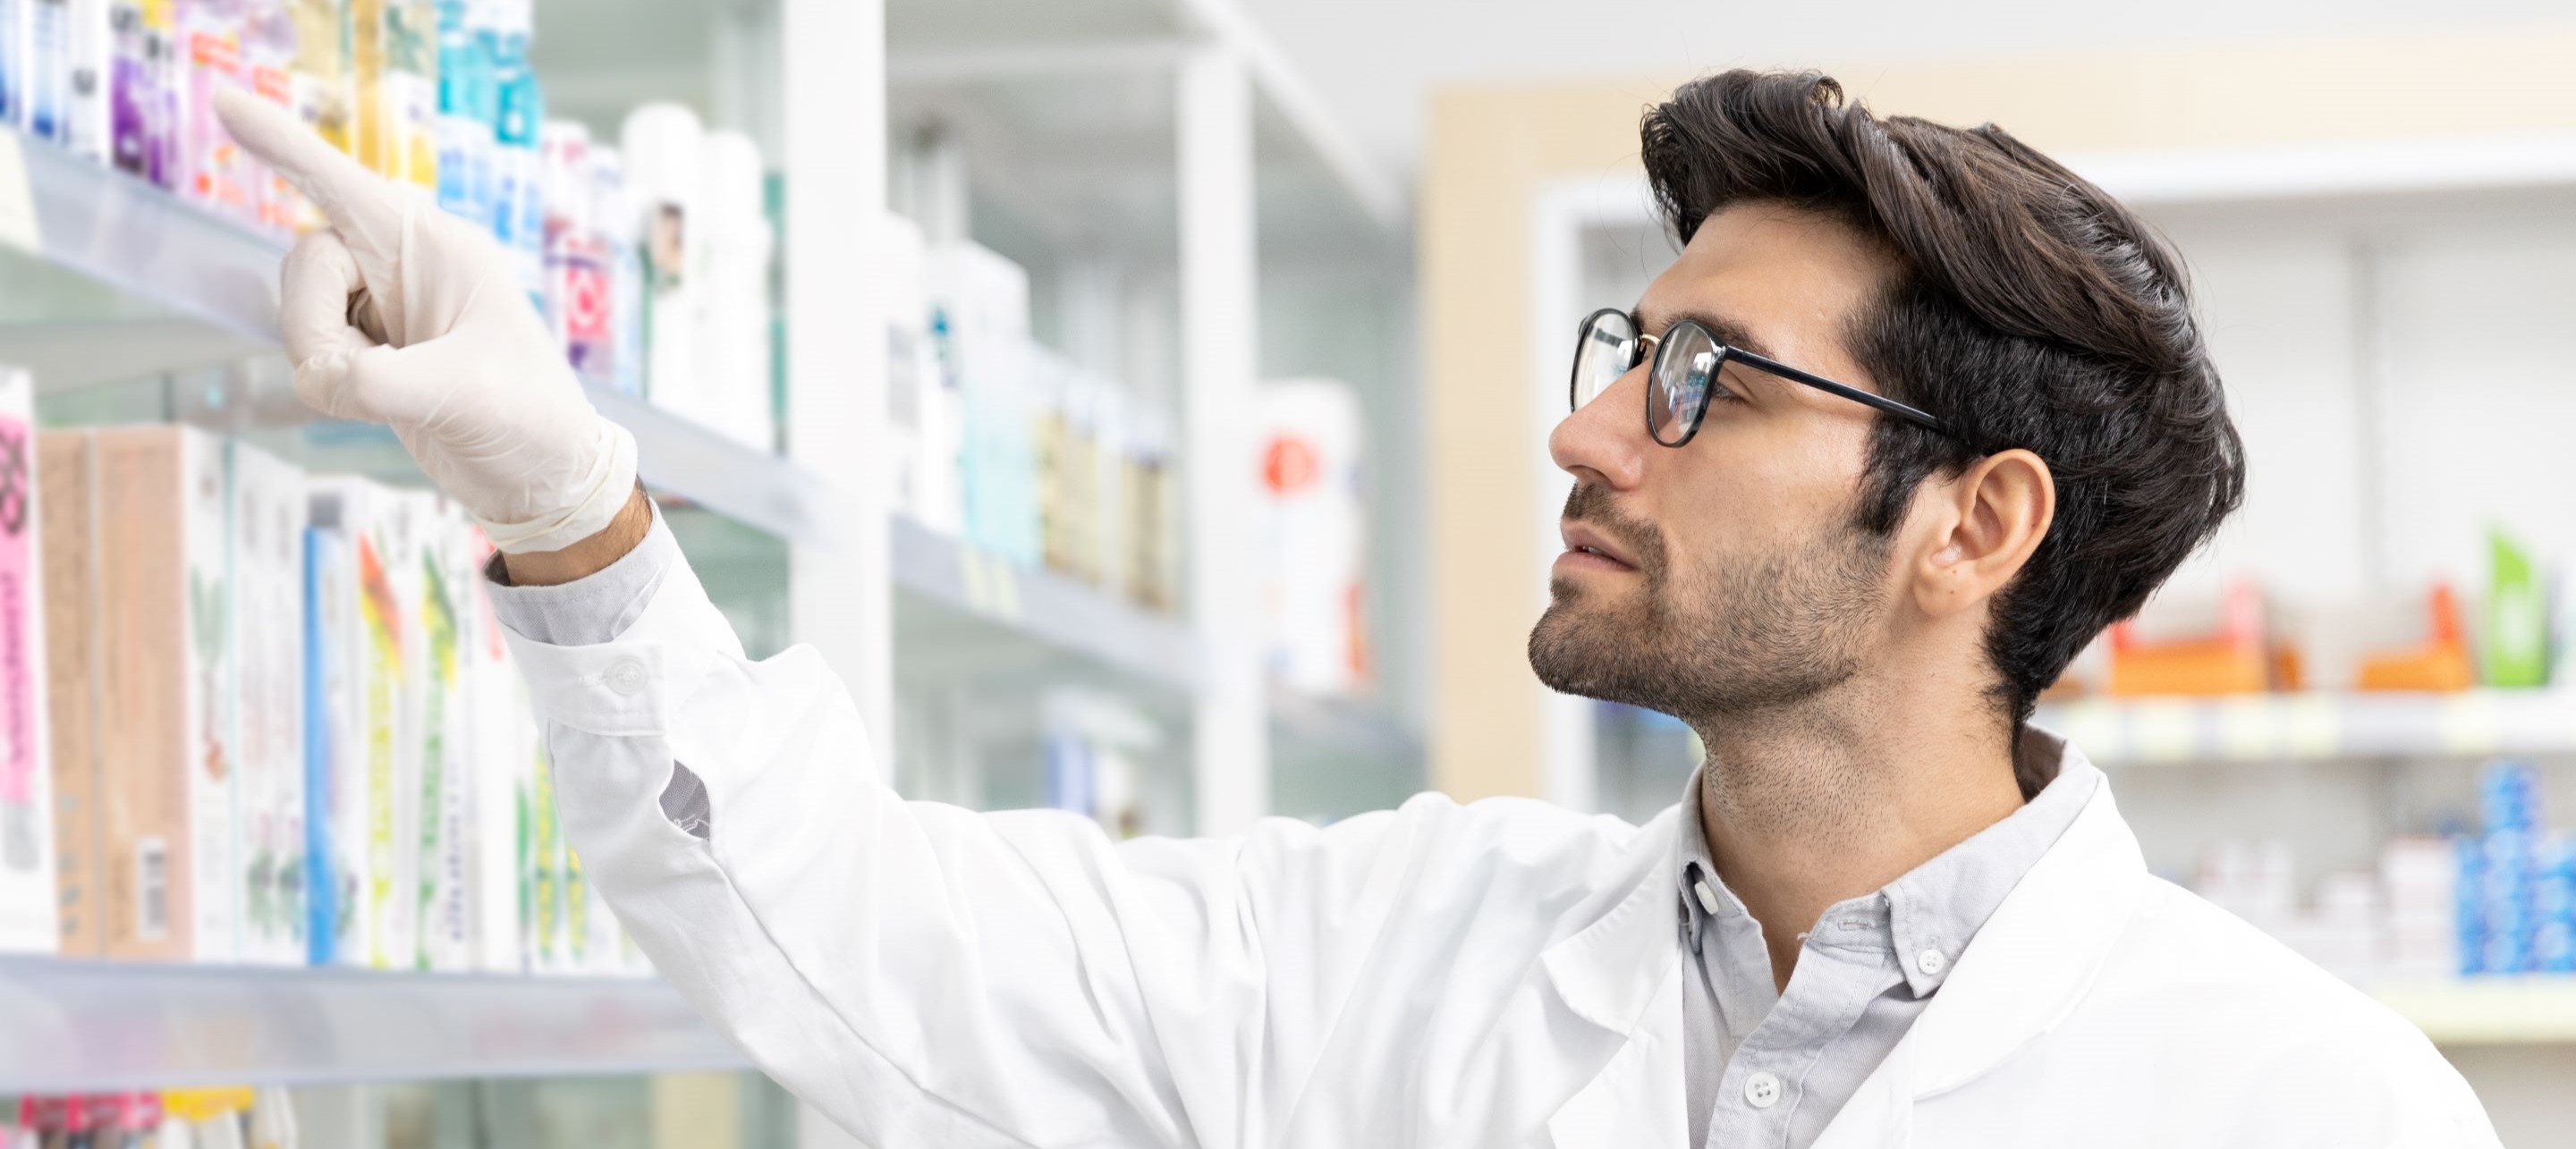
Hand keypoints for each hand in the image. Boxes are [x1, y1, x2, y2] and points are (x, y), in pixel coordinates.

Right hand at [214, 88, 636, 553]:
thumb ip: (379, 383)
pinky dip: (331, 383)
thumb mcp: (462, 396)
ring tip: (398, 394)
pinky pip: (310, 349)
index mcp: (437, 246)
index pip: (340, 185)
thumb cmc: (529, 423)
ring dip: (327, 360)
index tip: (223, 100)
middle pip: (304, 261)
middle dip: (313, 326)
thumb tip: (322, 378)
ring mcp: (385, 303)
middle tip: (365, 380)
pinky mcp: (370, 344)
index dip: (278, 143)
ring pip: (299, 310)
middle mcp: (406, 263)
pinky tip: (389, 403)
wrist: (543, 478)